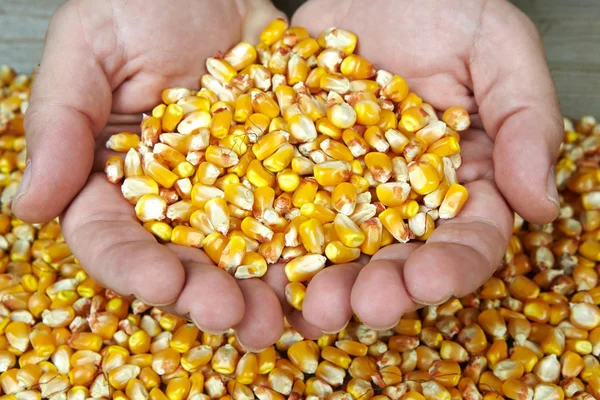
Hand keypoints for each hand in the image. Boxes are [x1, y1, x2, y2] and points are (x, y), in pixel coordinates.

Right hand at [12, 0, 290, 350]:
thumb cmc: (142, 0)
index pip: (112, 237)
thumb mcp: (90, 47)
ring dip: (261, 290)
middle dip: (205, 295)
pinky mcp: (281, 173)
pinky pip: (298, 214)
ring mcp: (233, 189)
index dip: (133, 267)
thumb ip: (59, 123)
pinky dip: (311, 246)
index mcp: (115, 177)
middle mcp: (174, 196)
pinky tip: (327, 272)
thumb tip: (26, 206)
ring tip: (281, 316)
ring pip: (243, 254)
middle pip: (183, 261)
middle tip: (234, 318)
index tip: (161, 284)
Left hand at [289, 0, 561, 330]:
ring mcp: (342, 190)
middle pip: (396, 259)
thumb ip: (526, 122)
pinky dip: (271, 246)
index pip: (466, 237)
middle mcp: (399, 198)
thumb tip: (540, 206)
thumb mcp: (496, 48)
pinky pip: (278, 214)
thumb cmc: (438, 5)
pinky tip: (262, 272)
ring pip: (335, 253)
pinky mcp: (292, 172)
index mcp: (459, 179)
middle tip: (365, 306)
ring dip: (326, 286)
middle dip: (384, 288)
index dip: (453, 265)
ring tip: (313, 305)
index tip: (433, 280)